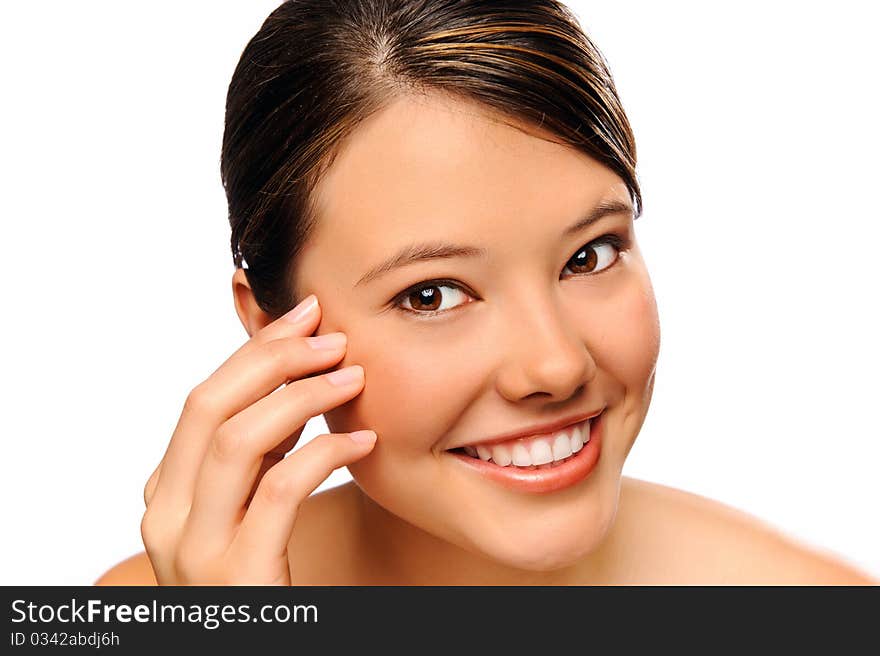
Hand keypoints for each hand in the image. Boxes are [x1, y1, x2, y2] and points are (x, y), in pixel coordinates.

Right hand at [140, 295, 373, 584]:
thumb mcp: (251, 502)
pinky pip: (280, 491)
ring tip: (354, 376)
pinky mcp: (239, 577)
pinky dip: (325, 453)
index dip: (256, 351)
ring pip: (239, 439)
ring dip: (302, 395)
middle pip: (210, 406)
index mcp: (168, 491)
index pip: (205, 399)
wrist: (262, 645)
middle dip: (274, 359)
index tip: (306, 316)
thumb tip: (291, 375)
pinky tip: (363, 439)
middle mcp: (168, 515)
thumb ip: (259, 449)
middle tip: (332, 334)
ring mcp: (196, 550)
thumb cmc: (267, 574)